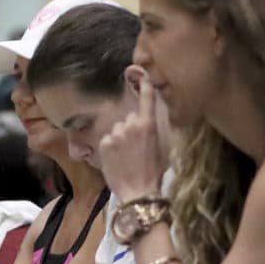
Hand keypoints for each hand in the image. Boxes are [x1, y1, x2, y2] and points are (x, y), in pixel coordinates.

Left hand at [99, 79, 168, 202]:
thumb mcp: (160, 146)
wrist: (137, 190)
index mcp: (149, 124)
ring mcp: (116, 134)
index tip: (141, 74)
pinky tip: (116, 159)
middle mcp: (131, 125)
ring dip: (119, 138)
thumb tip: (146, 122)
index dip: (144, 85)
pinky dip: (110, 147)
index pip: (146, 99)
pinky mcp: (104, 143)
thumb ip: (151, 130)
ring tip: (125, 156)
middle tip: (135, 147)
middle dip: (130, 128)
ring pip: (116, 129)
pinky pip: (107, 140)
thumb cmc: (153, 171)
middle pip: (128, 118)